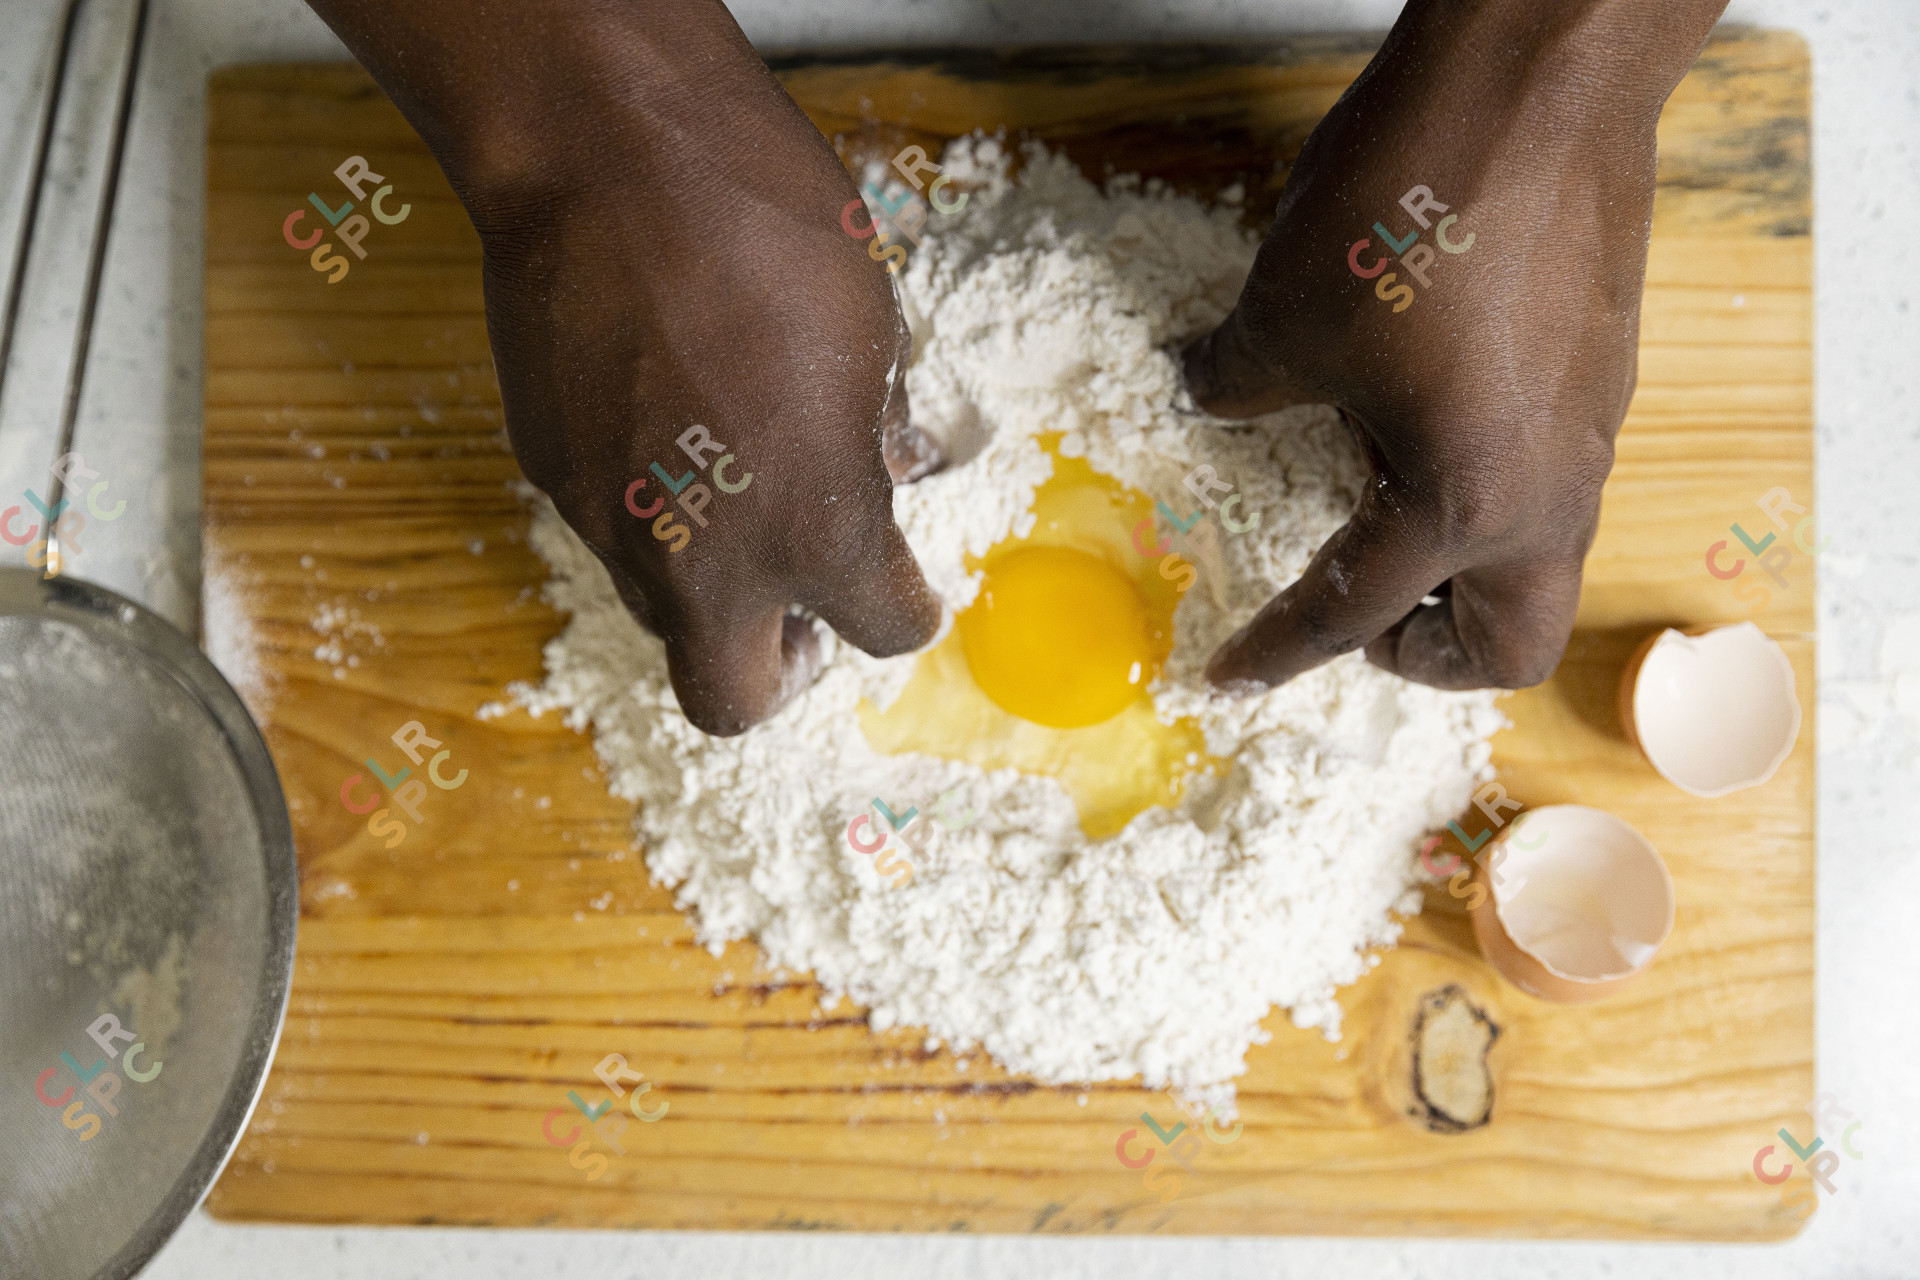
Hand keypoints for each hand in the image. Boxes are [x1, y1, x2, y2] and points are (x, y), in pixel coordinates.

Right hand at [306, 0, 941, 734]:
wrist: (605, 155)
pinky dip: (650, 513)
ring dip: (709, 587)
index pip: (885, 631)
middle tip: (798, 604)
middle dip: (775, 670)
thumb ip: (879, 427)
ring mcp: (613, 527)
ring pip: (662, 617)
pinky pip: (612, 533)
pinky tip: (667, 425)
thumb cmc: (763, 225)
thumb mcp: (872, 328)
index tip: (903, 583)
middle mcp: (706, 561)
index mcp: (817, 531)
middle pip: (733, 699)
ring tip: (734, 487)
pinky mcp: (550, 474)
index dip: (904, 609)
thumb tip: (890, 460)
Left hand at [1182, 0, 1724, 691]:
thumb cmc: (1409, 207)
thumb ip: (1237, 383)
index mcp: (1462, 504)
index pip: (1357, 616)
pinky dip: (1481, 488)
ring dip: (1455, 568)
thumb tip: (1203, 391)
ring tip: (1370, 504)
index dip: (1280, 651)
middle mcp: (1546, 491)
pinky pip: (1546, 475)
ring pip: (1536, 559)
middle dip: (1427, 655)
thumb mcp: (1284, 315)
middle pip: (1509, 644)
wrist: (1542, 80)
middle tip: (1356, 621)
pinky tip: (1416, 415)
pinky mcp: (1603, 372)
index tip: (1233, 676)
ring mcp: (1590, 432)